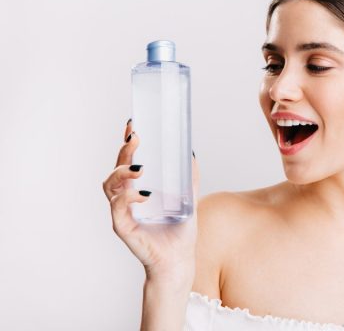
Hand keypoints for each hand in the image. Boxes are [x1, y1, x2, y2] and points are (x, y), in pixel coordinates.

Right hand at [102, 118, 200, 282]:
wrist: (179, 259)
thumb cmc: (179, 231)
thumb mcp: (189, 199)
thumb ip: (190, 178)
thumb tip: (190, 153)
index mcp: (138, 188)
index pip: (127, 161)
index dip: (126, 143)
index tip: (132, 126)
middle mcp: (127, 197)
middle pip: (116, 168)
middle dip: (124, 151)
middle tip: (136, 138)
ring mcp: (122, 212)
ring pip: (110, 185)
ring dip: (122, 172)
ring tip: (140, 168)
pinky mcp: (123, 227)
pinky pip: (117, 209)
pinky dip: (128, 199)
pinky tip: (142, 195)